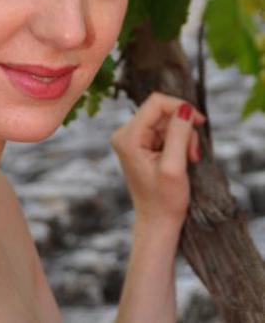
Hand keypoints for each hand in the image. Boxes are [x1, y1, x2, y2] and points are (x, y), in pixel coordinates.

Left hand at [111, 92, 205, 228]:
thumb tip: (185, 108)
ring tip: (189, 159)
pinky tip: (182, 158)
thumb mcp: (175, 167)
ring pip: (167, 120)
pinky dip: (179, 141)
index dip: (180, 106)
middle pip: (162, 110)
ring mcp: (133, 138)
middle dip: (183, 128)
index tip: (200, 122)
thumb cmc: (164, 200)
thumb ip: (179, 135)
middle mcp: (126, 133)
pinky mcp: (142, 143)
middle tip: (192, 153)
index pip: (156, 103)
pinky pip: (165, 130)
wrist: (157, 222)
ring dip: (183, 136)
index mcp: (128, 137)